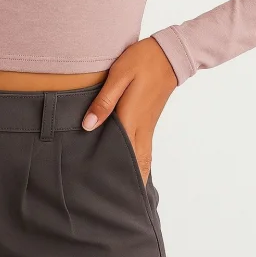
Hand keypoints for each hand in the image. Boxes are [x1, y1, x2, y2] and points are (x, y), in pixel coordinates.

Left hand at [81, 37, 178, 184]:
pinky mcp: (149, 121)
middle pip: (137, 163)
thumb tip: (88, 126)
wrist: (167, 54)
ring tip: (124, 193)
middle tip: (114, 202)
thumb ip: (104, 102)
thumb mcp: (119, 76)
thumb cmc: (141, 62)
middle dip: (128, 184)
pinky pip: (144, 148)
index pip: (123, 155)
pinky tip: (132, 168)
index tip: (109, 195)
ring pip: (143, 158)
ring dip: (136, 175)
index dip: (117, 176)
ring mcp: (147, 126)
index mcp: (131, 119)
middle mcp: (141, 127)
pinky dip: (139, 162)